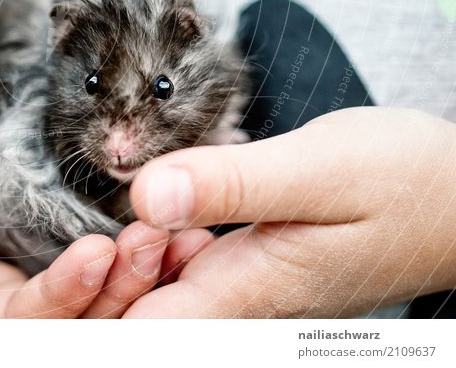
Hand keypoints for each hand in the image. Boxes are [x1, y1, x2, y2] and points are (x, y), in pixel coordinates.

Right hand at [0, 150, 177, 316]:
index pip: (21, 327)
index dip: (59, 297)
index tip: (95, 252)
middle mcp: (13, 318)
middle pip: (79, 325)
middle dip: (121, 291)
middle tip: (156, 241)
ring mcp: (46, 293)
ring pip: (108, 306)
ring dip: (147, 277)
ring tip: (182, 236)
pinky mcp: (67, 263)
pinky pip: (116, 274)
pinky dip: (150, 259)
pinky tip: (181, 232)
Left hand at [124, 107, 455, 316]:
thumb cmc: (403, 181)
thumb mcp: (316, 169)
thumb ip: (232, 185)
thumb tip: (144, 196)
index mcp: (248, 292)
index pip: (146, 331)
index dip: (103, 301)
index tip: (97, 249)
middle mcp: (243, 303)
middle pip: (145, 317)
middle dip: (110, 279)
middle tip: (117, 220)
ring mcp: (251, 289)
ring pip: (164, 294)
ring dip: (135, 258)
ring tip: (143, 208)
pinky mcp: (258, 269)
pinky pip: (190, 272)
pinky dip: (165, 243)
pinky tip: (170, 206)